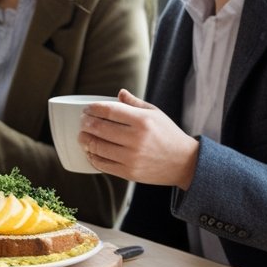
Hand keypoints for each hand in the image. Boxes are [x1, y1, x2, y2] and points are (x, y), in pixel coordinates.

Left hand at [78, 89, 199, 189]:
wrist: (184, 163)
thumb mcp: (155, 113)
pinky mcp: (129, 172)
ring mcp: (131, 157)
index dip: (93, 109)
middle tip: (82, 121)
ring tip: (82, 135)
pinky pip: (103, 164)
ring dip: (85, 140)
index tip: (87, 109)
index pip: (109, 110)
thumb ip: (135, 103)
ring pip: (97, 147)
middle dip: (86, 123)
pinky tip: (90, 151)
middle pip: (99, 128)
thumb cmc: (168, 135)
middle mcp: (136, 139)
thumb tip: (118, 93)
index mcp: (142, 121)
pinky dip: (92, 157)